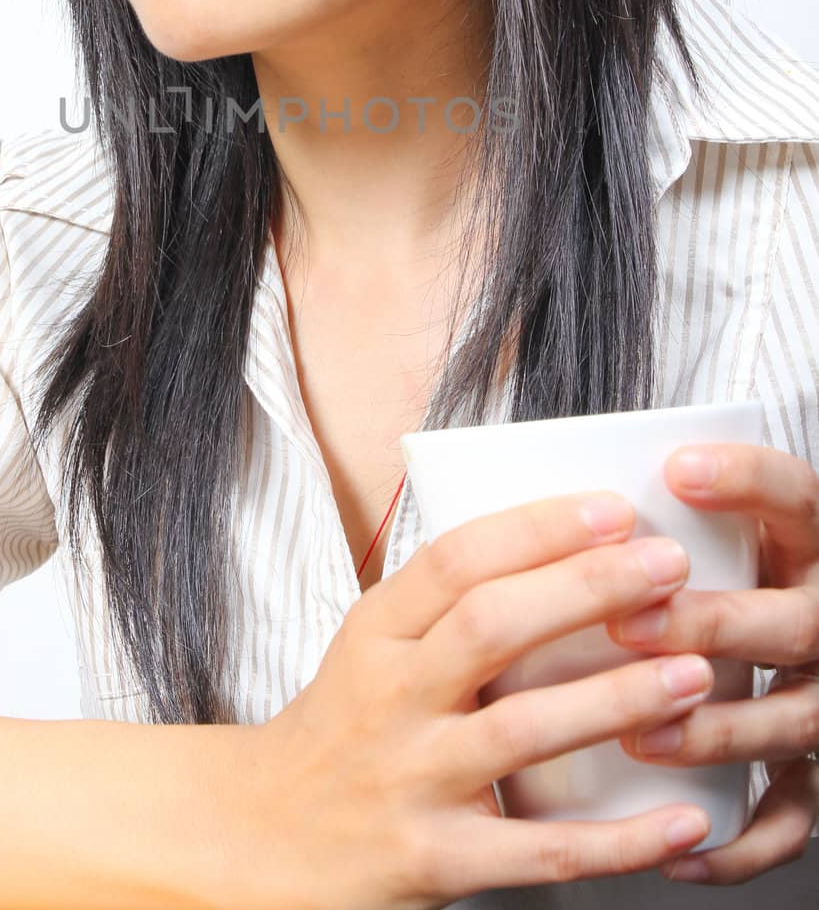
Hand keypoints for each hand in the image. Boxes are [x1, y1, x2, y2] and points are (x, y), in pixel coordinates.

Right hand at [252, 490, 719, 909]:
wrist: (264, 841)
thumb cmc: (343, 730)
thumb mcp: (370, 649)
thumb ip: (445, 606)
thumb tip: (563, 547)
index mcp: (377, 633)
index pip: (456, 561)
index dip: (538, 528)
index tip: (613, 509)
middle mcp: (391, 697)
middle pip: (491, 626)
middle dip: (587, 588)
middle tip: (668, 565)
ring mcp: (413, 778)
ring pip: (522, 729)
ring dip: (616, 699)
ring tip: (694, 673)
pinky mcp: (437, 859)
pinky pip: (541, 850)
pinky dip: (619, 840)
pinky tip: (682, 820)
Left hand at [605, 442, 818, 884]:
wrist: (793, 639)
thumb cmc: (711, 579)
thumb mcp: (718, 531)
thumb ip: (656, 513)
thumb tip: (531, 480)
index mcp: (799, 544)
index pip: (796, 496)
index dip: (746, 480)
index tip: (674, 469)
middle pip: (792, 622)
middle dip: (711, 625)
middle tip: (627, 624)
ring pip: (790, 723)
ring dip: (715, 734)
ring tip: (637, 736)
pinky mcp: (813, 773)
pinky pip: (791, 819)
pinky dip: (740, 843)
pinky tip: (677, 851)